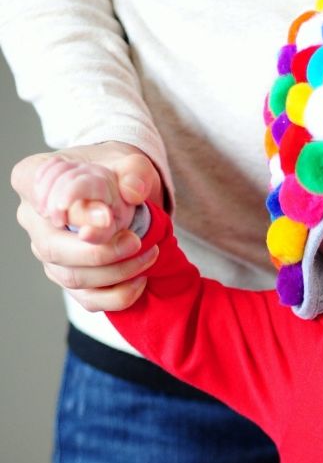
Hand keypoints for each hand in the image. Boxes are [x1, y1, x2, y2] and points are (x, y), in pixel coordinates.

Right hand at [11, 142, 162, 310]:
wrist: (126, 195)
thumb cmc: (118, 175)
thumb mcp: (130, 163)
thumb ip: (132, 172)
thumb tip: (132, 192)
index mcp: (35, 180)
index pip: (40, 197)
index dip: (72, 213)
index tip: (107, 218)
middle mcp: (34, 220)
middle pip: (53, 249)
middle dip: (100, 252)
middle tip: (135, 241)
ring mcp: (48, 253)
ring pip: (72, 278)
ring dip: (116, 273)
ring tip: (149, 255)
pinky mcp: (69, 277)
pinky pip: (87, 299)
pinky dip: (118, 295)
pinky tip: (141, 280)